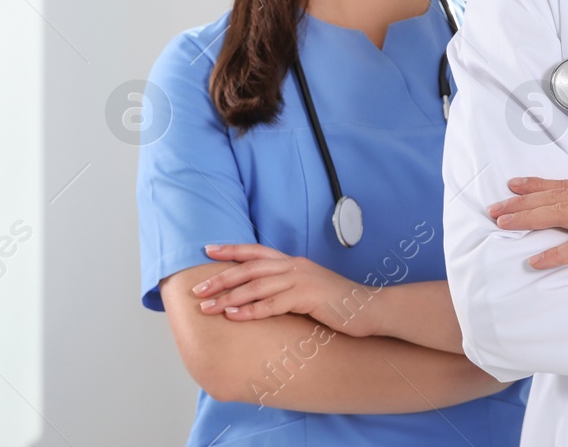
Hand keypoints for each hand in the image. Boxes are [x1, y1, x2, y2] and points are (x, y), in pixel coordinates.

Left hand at [192, 243, 376, 335]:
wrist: (369, 308)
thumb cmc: (338, 303)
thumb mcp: (310, 289)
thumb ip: (288, 287)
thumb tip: (264, 295)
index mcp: (295, 263)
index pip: (258, 252)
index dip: (233, 250)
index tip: (209, 250)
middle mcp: (296, 267)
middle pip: (251, 268)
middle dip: (221, 278)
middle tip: (197, 290)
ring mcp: (302, 281)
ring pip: (257, 286)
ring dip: (229, 297)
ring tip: (207, 308)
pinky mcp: (308, 297)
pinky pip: (273, 304)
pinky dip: (250, 310)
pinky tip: (233, 316)